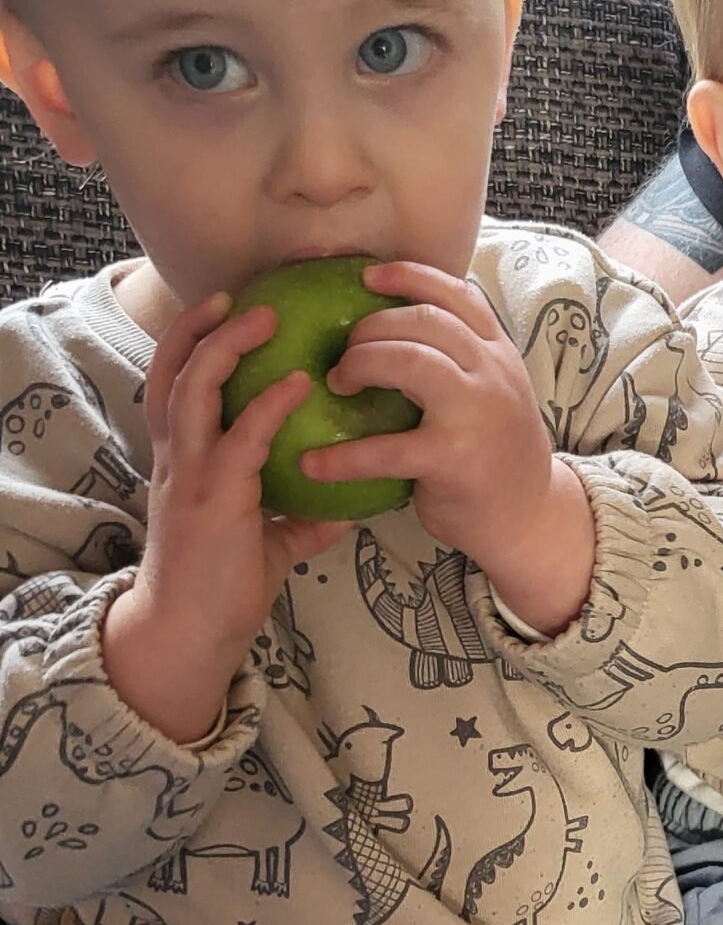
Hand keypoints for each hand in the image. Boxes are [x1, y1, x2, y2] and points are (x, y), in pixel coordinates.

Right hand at [103, 292, 350, 742]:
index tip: (226, 306)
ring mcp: (189, 473)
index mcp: (183, 458)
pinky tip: (297, 382)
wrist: (192, 633)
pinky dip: (266, 405)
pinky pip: (238, 438)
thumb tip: (349, 497)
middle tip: (240, 291)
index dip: (195, 341)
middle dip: (198, 324)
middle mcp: (177, 456)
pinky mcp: (211, 498)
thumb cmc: (225, 584)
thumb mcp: (269, 537)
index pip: (177, 382)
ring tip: (263, 315)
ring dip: (224, 346)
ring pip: (191, 389)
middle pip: (170, 369)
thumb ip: (303, 512)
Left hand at [306, 262, 595, 634]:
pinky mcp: (453, 459)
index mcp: (499, 354)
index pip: (457, 297)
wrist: (531, 519)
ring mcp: (476, 413)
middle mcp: (492, 374)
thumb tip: (393, 333)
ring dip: (361, 363)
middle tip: (344, 354)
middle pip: (424, 321)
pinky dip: (343, 456)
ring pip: (409, 360)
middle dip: (372, 327)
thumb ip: (460, 364)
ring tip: (337, 384)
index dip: (410, 277)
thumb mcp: (492, 396)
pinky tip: (314, 463)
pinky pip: (386, 448)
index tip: (368, 276)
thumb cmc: (496, 456)